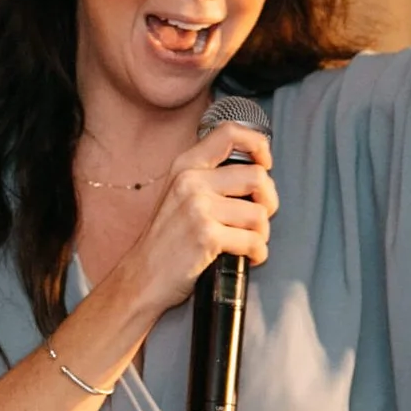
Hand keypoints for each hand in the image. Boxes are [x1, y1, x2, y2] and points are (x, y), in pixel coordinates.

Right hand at [119, 119, 276, 311]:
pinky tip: (246, 258)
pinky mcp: (207, 236)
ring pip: (260, 214)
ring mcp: (198, 208)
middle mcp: (191, 181)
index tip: (265, 164)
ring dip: (261, 234)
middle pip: (258, 177)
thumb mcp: (180, 195)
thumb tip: (257, 172)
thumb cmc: (167, 240)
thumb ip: (210, 178)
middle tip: (258, 220)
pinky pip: (254, 241)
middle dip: (269, 202)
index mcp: (186, 166)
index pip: (229, 133)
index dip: (258, 145)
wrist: (141, 277)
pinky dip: (257, 254)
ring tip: (247, 243)